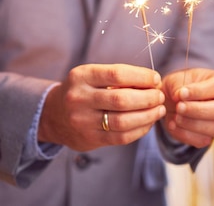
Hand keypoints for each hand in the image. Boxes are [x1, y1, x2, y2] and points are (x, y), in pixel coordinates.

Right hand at [38, 64, 165, 151]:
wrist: (54, 115)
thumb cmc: (84, 90)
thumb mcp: (93, 76)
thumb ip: (118, 77)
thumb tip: (153, 82)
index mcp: (82, 76)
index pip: (117, 74)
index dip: (141, 77)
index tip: (156, 79)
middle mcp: (79, 98)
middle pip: (121, 99)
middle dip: (147, 98)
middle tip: (160, 96)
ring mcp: (82, 120)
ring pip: (122, 121)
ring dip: (147, 116)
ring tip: (159, 110)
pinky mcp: (89, 139)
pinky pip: (120, 137)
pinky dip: (139, 130)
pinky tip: (148, 123)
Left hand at [161, 68, 213, 147]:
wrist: (169, 102)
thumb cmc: (177, 86)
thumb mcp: (174, 80)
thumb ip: (177, 86)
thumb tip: (180, 96)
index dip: (200, 92)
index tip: (181, 93)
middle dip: (199, 110)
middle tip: (179, 107)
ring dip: (194, 124)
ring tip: (176, 116)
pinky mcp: (210, 136)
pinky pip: (204, 141)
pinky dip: (185, 134)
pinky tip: (173, 124)